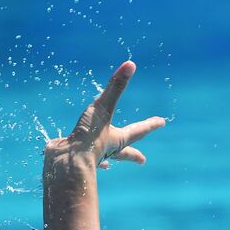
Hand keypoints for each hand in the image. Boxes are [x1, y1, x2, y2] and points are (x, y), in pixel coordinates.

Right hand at [43, 61, 165, 172]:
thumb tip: (130, 65)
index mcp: (118, 139)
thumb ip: (115, 87)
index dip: (150, 124)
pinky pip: (82, 159)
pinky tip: (85, 164)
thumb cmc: (88, 136)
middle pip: (125, 152)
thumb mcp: (103, 108)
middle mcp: (108, 150)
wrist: (67, 162)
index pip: (138, 130)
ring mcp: (92, 156)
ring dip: (110, 158)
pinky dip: (84, 160)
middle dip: (134, 154)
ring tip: (111, 164)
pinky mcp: (75, 158)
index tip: (162, 122)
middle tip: (143, 160)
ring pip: (104, 157)